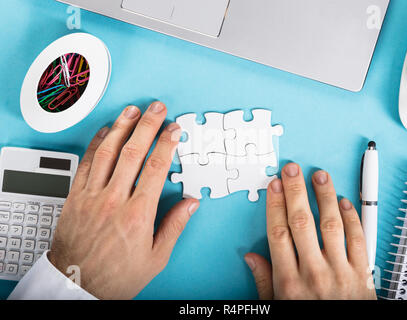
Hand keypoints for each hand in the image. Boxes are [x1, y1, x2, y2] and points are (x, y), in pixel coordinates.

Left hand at [48, 102, 199, 299]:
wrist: (77, 283)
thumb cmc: (116, 274)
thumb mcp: (155, 257)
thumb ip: (174, 226)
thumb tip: (191, 203)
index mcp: (138, 214)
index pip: (156, 168)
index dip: (167, 143)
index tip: (174, 130)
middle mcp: (114, 199)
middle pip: (133, 152)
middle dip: (148, 125)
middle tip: (157, 108)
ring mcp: (92, 195)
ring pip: (107, 151)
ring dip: (121, 127)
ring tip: (132, 110)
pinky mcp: (76, 196)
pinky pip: (86, 162)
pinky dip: (95, 143)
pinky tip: (104, 131)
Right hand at [245, 163, 375, 299]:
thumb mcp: (277, 308)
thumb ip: (264, 282)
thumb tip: (250, 258)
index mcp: (289, 282)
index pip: (278, 233)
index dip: (275, 205)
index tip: (274, 185)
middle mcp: (313, 273)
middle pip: (301, 223)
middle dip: (295, 191)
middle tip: (292, 170)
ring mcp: (339, 273)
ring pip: (331, 226)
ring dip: (324, 198)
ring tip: (319, 177)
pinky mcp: (362, 275)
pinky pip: (358, 240)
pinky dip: (352, 219)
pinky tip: (344, 202)